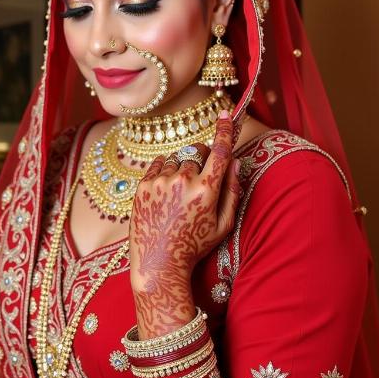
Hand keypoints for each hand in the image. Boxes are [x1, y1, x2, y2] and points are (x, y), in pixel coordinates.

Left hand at [129, 109, 240, 336]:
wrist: (158, 263)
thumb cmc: (195, 246)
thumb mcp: (223, 224)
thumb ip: (232, 191)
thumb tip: (235, 161)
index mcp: (206, 190)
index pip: (219, 150)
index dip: (225, 130)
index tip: (227, 114)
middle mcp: (182, 181)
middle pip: (197, 151)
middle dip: (202, 157)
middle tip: (201, 178)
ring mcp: (160, 181)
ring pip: (177, 157)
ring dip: (182, 166)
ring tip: (180, 193)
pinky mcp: (143, 184)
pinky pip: (159, 163)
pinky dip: (166, 169)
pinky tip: (167, 189)